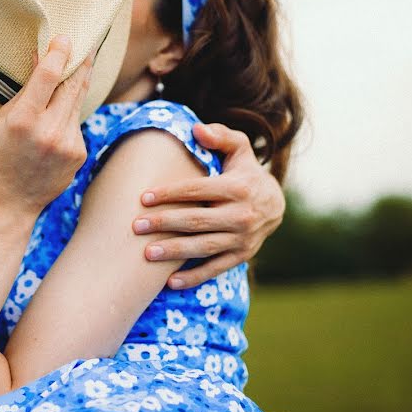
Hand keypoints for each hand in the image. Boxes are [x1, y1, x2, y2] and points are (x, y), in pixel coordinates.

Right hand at [0, 35, 92, 216]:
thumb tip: (44, 57)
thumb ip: (27, 89)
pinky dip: (69, 116)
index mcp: (24, 119)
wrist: (11, 200)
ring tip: (80, 66)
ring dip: (78, 85)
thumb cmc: (2, 154)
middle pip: (73, 85)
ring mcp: (68, 143)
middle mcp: (49, 130)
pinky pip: (77, 123)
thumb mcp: (5, 117)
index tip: (65, 38)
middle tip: (90, 43)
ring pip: (78, 102)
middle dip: (82, 61)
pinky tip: (56, 123)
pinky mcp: (80, 153)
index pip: (49, 76)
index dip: (60, 53)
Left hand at [132, 123, 284, 288]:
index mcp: (237, 187)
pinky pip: (215, 268)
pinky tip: (170, 282)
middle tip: (136, 226)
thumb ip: (220, 136)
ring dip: (175, 252)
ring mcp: (242, 238)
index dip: (170, 193)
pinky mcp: (242, 256)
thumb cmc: (245, 172)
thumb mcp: (239, 149)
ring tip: (147, 254)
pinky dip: (194, 276)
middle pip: (197, 220)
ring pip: (204, 247)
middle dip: (165, 223)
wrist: (276, 204)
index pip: (197, 190)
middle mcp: (242, 214)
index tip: (143, 197)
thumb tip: (197, 129)